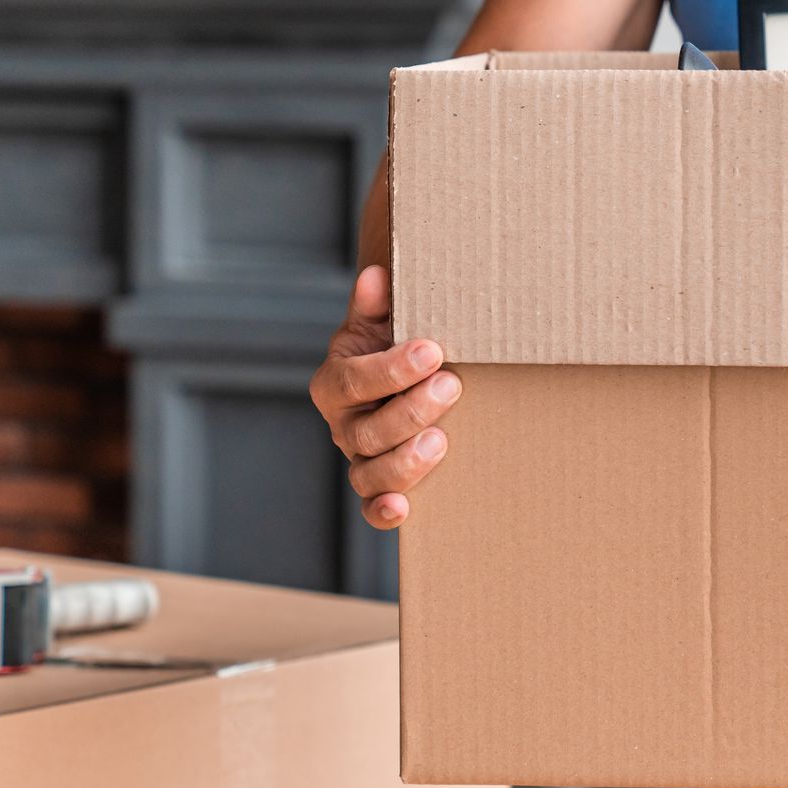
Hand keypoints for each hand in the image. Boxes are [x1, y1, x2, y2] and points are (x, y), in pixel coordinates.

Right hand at [309, 265, 459, 528]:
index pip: (354, 378)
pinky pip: (372, 507)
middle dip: (410, 410)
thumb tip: (376, 277)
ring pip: (369, 473)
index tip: (432, 350)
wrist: (404, 386)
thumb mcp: (382, 326)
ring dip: (405, 460)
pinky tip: (403, 508)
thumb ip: (376, 307)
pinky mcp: (378, 488)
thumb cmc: (394, 351)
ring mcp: (359, 461)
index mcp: (335, 383)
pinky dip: (384, 511)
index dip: (392, 368)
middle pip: (365, 430)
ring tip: (441, 440)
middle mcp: (342, 426)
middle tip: (452, 385)